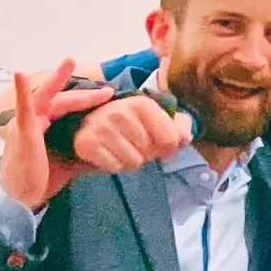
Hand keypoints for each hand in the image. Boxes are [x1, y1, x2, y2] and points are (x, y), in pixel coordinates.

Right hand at [0, 61, 114, 209]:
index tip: (109, 95)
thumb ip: (85, 148)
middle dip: (83, 92)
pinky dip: (22, 91)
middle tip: (105, 86)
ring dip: (57, 79)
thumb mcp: (70, 158)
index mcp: (45, 125)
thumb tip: (113, 146)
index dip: (87, 100)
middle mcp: (33, 120)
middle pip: (60, 99)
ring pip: (45, 98)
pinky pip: (22, 109)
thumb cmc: (43, 178)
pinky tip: (21, 75)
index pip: (67, 106)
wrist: (23, 196)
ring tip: (69, 61)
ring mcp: (26, 124)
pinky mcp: (22, 132)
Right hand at [70, 92, 192, 172]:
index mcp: (142, 103)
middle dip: (145, 153)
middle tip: (131, 143)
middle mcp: (119, 110)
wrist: (91, 128)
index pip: (171, 140)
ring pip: (134, 162)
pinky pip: (115, 167)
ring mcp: (100, 125)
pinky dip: (113, 166)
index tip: (157, 142)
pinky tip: (106, 153)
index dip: (167, 149)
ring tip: (119, 148)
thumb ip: (180, 127)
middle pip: (151, 153)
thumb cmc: (131, 127)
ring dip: (129, 161)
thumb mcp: (159, 121)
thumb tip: (185, 137)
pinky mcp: (86, 142)